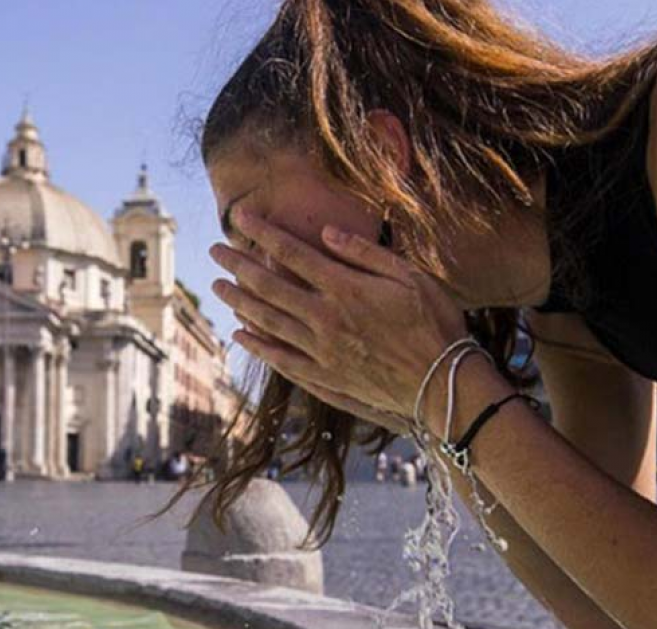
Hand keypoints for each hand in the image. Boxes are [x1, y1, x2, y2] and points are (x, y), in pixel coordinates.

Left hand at [211, 210, 471, 428]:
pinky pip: (281, 359)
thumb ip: (366, 253)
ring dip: (239, 302)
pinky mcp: (324, 377)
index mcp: (346, 288)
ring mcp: (321, 350)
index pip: (292, 253)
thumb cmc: (434, 324)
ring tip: (218, 287)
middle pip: (269, 286)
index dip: (262, 233)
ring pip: (268, 322)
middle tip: (214, 251)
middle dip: (238, 266)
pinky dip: (257, 346)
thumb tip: (326, 231)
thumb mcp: (411, 277)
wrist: (442, 384)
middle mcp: (326, 318)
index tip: (240, 216)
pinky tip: (240, 334)